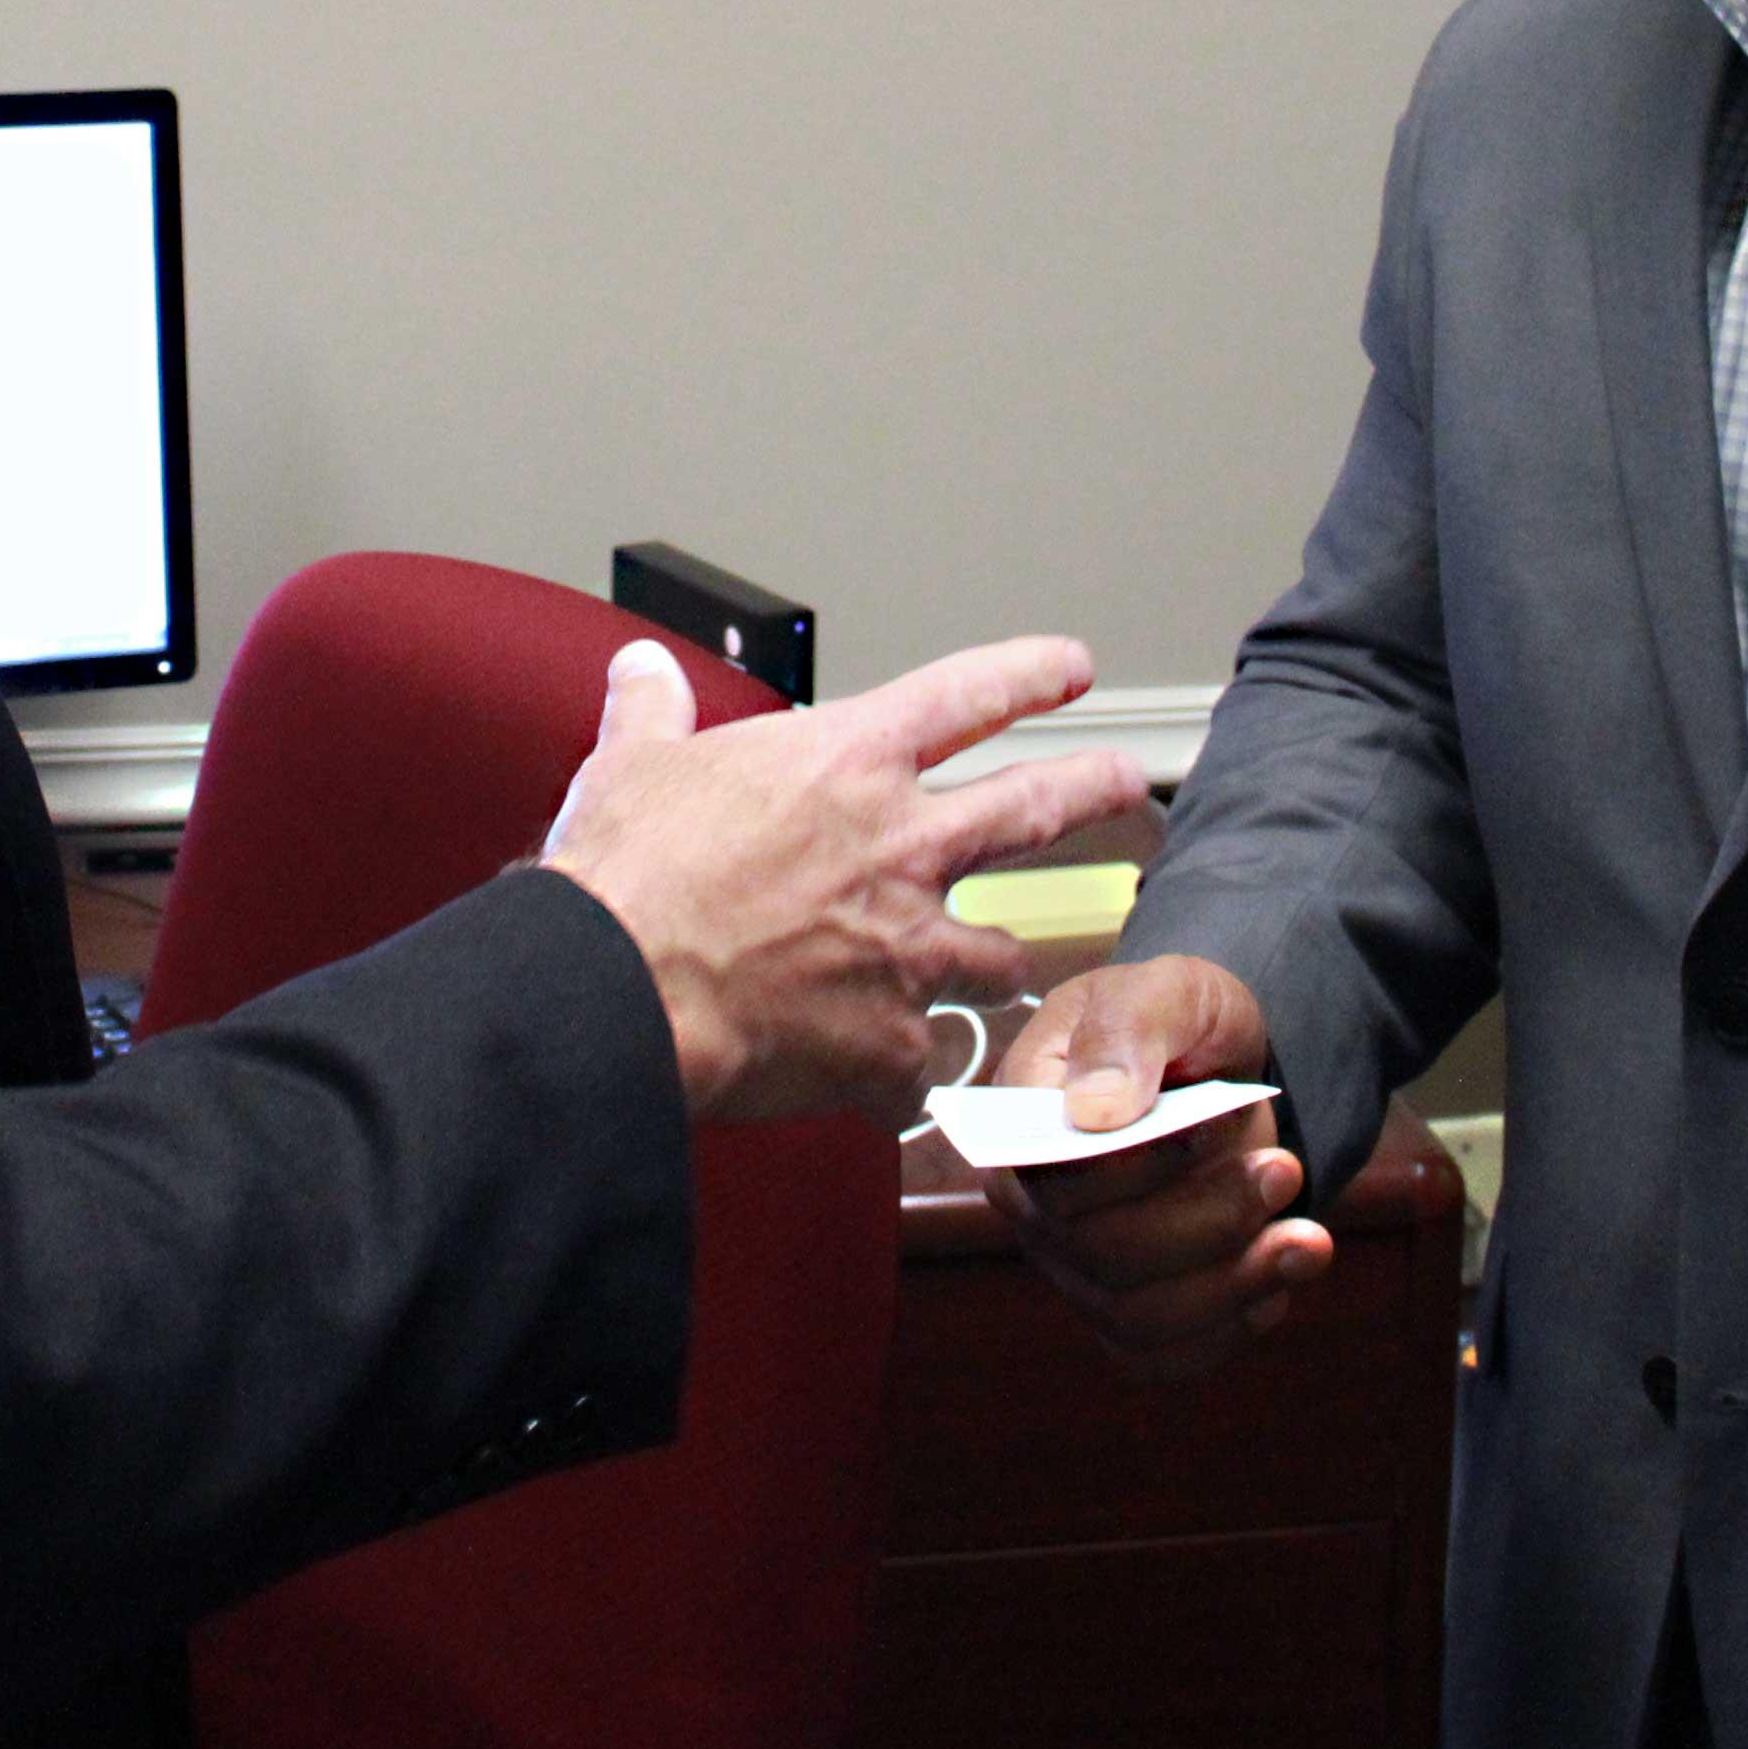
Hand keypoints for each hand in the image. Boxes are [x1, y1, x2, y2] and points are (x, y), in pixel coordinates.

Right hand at [542, 635, 1148, 1123]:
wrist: (619, 993)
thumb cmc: (625, 879)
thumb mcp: (632, 767)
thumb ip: (654, 713)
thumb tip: (642, 669)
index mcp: (847, 763)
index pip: (968, 695)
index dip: (1031, 675)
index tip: (1071, 670)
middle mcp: (901, 846)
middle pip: (1035, 806)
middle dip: (1094, 787)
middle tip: (1128, 781)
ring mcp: (910, 948)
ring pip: (1001, 953)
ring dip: (997, 958)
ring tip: (997, 966)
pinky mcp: (894, 1042)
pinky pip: (924, 1060)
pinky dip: (905, 1069)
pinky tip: (887, 1080)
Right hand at [977, 957, 1330, 1378]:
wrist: (1223, 1068)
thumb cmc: (1179, 1022)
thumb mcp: (1167, 992)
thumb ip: (1128, 1033)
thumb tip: (1096, 1110)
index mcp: (1020, 1123)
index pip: (1054, 1179)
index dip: (1139, 1170)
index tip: (1216, 1124)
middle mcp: (1036, 1209)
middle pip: (1102, 1257)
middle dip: (1206, 1221)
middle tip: (1284, 1168)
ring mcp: (1078, 1269)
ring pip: (1137, 1318)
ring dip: (1232, 1283)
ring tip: (1308, 1236)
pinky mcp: (1128, 1313)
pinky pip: (1167, 1355)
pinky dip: (1231, 1326)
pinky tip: (1281, 1272)